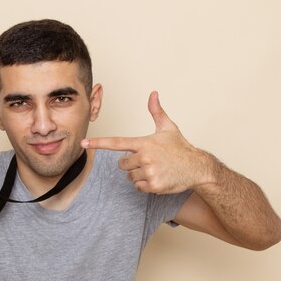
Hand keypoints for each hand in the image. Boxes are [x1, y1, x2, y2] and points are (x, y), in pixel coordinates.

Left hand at [81, 91, 210, 193]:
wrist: (197, 167)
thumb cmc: (181, 148)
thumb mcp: (168, 128)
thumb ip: (157, 112)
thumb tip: (153, 93)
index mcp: (144, 143)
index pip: (116, 142)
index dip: (98, 142)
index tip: (83, 143)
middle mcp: (144, 157)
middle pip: (122, 165)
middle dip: (132, 165)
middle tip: (148, 162)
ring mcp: (149, 172)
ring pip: (130, 177)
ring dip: (139, 175)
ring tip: (156, 169)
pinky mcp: (154, 185)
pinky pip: (139, 187)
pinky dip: (146, 185)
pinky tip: (158, 178)